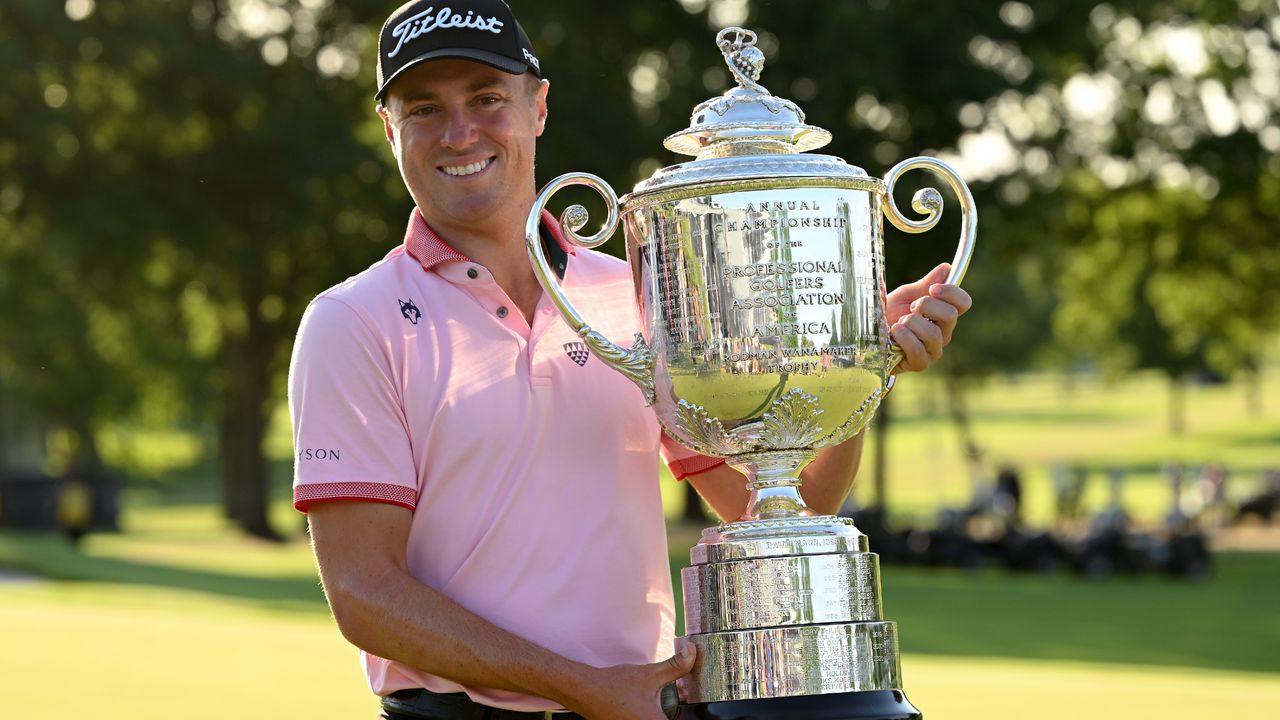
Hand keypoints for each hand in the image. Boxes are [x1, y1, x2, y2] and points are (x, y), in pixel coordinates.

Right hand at [565, 639, 695, 719]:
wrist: (585, 692)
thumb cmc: (615, 686)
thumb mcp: (650, 674)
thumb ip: (676, 666)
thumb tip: (693, 652)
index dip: (693, 716)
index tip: (701, 709)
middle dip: (681, 713)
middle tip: (683, 700)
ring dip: (669, 714)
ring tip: (672, 704)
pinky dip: (656, 716)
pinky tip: (655, 708)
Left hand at [885, 262, 971, 373]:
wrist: (869, 337)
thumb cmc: (889, 316)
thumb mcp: (905, 296)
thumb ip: (925, 284)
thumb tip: (947, 268)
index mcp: (942, 314)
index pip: (963, 303)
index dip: (952, 293)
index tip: (932, 289)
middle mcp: (943, 333)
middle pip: (951, 315)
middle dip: (928, 306)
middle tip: (911, 307)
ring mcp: (933, 350)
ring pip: (934, 334)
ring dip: (912, 323)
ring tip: (898, 323)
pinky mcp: (920, 363)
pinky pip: (918, 349)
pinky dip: (905, 338)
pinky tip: (894, 332)